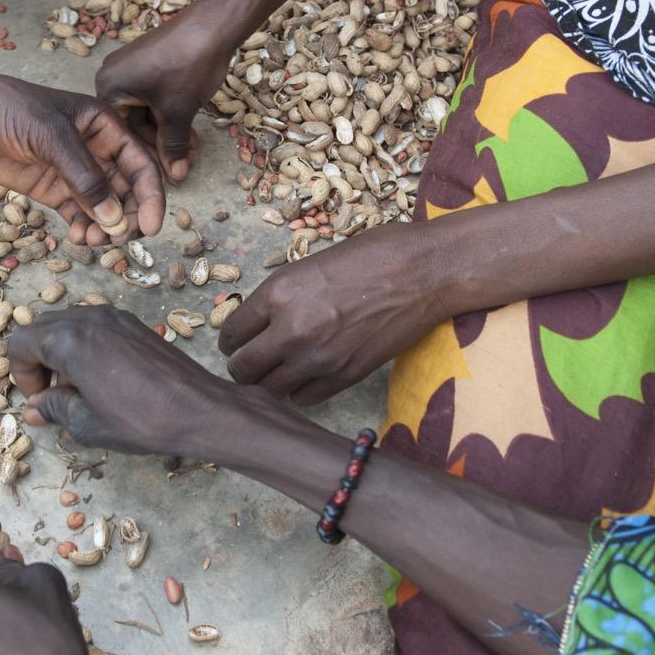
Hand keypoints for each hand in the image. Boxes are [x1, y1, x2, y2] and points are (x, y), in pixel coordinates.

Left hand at [0, 75, 165, 244]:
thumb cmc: (9, 109)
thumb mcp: (50, 138)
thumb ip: (84, 177)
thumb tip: (113, 217)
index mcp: (105, 127)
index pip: (141, 164)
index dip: (151, 196)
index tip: (151, 227)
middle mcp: (96, 150)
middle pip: (127, 190)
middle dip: (128, 217)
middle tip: (119, 239)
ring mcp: (74, 172)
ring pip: (104, 206)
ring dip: (104, 227)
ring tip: (92, 241)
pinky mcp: (53, 189)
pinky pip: (78, 214)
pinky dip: (82, 228)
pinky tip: (77, 238)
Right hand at [10, 306, 268, 457]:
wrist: (199, 408)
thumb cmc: (140, 420)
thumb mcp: (86, 424)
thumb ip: (53, 408)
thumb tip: (34, 408)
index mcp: (69, 339)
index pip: (20, 342)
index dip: (21, 374)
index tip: (39, 399)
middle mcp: (89, 317)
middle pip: (41, 328)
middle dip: (38, 361)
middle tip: (53, 395)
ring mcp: (114, 315)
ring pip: (67, 324)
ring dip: (60, 351)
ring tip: (78, 388)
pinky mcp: (133, 322)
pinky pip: (93, 325)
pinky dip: (84, 345)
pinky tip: (102, 377)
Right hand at [95, 6, 238, 182]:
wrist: (213, 24)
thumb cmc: (188, 65)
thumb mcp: (178, 112)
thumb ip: (173, 146)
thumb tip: (175, 176)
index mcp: (109, 87)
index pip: (120, 132)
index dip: (145, 155)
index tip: (165, 173)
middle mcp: (113, 75)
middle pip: (133, 122)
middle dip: (161, 143)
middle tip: (184, 162)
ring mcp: (131, 67)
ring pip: (147, 111)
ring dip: (169, 130)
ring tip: (191, 149)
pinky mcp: (150, 62)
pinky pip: (154, 96)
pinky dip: (170, 112)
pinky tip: (189, 128)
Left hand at [218, 222, 453, 404]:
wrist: (423, 272)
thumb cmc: (372, 255)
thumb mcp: (311, 264)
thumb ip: (282, 295)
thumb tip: (261, 319)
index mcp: (278, 293)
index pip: (232, 332)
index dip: (232, 339)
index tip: (238, 341)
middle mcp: (291, 329)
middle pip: (243, 368)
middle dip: (242, 366)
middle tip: (251, 361)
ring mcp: (318, 357)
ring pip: (270, 390)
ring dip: (270, 382)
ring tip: (279, 370)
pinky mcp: (345, 376)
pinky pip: (304, 398)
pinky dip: (300, 391)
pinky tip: (308, 375)